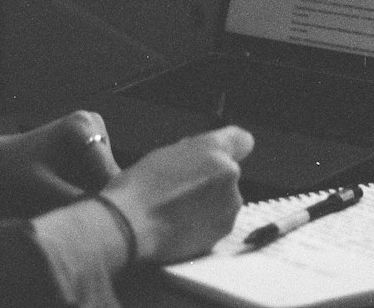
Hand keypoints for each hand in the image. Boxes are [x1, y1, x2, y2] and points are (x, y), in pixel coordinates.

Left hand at [0, 110, 120, 211]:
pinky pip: (98, 176)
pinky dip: (86, 191)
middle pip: (109, 174)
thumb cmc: (12, 172)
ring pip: (105, 178)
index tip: (98, 229)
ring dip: (92, 196)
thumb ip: (74, 201)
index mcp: (83, 125)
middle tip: (80, 222)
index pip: (107, 172)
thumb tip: (105, 219)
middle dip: (98, 198)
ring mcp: (93, 131)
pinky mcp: (90, 145)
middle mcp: (93, 121)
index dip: (105, 203)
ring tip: (69, 212)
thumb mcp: (42, 190)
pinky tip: (68, 200)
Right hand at [99, 126, 253, 263]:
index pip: (242, 140)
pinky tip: (180, 225)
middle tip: (183, 187)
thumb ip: (193, 151)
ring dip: (209, 204)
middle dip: (212, 180)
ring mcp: (228, 206)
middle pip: (228, 174)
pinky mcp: (222, 233)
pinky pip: (217, 223)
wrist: (131, 225)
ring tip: (178, 209)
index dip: (232, 147)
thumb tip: (202, 156)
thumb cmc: (141, 186)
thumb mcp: (167, 152)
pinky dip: (204, 225)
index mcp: (214, 148)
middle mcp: (228, 175)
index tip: (222, 154)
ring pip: (224, 200)